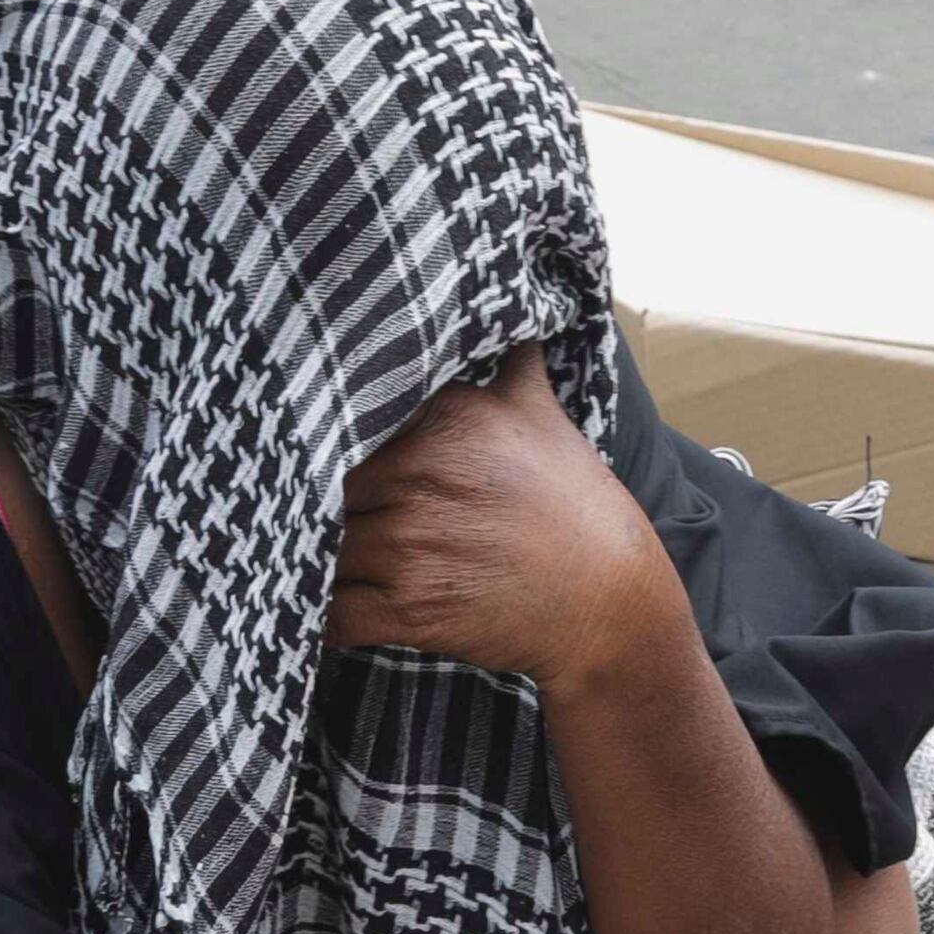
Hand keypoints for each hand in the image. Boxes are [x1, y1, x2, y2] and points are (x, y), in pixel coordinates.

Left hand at [327, 339, 679, 688]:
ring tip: (328, 561)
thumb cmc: (577, 512)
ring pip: (321, 546)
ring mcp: (410, 545)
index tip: (326, 451)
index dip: (331, 440)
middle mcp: (419, 476)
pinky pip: (332, 615)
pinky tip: (333, 612)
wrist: (613, 609)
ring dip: (321, 557)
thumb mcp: (543, 417)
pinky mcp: (409, 610)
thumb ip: (508, 365)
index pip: (345, 419)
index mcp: (445, 420)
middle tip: (332, 512)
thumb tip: (510, 313)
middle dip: (325, 500)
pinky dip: (323, 620)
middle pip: (325, 484)